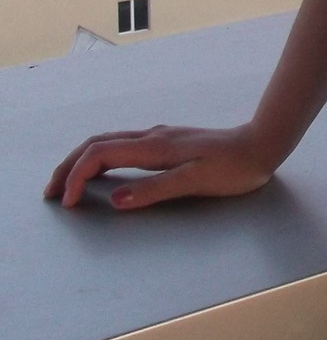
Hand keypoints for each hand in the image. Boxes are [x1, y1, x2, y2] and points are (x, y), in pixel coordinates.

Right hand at [44, 123, 278, 211]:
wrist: (263, 144)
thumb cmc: (234, 167)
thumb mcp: (196, 182)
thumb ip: (156, 190)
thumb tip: (116, 200)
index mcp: (155, 146)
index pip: (100, 154)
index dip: (77, 176)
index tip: (67, 202)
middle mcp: (152, 136)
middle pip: (96, 143)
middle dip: (68, 166)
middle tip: (50, 193)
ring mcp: (159, 137)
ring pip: (108, 142)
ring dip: (82, 161)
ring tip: (67, 184)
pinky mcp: (167, 143)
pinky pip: (122, 146)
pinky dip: (100, 159)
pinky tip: (102, 172)